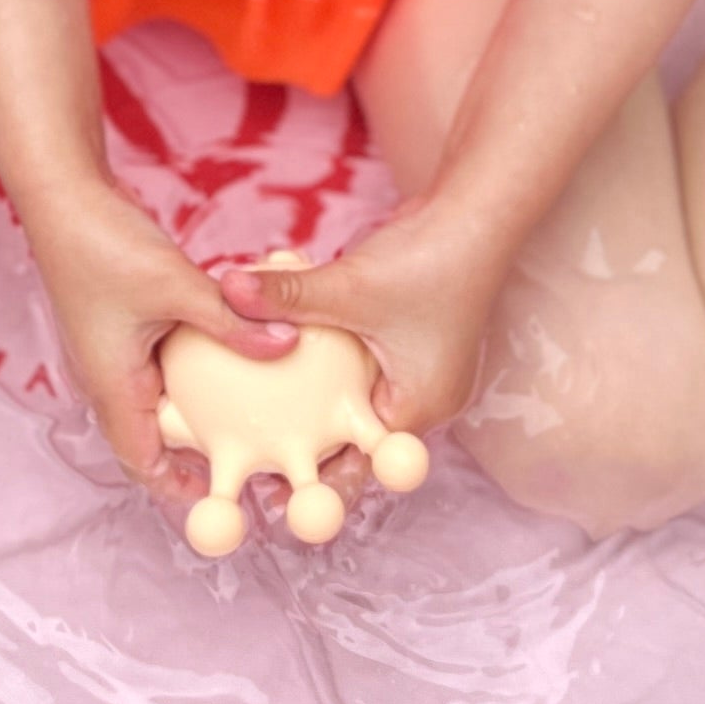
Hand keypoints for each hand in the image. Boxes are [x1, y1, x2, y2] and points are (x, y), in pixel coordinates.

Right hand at [22, 175, 297, 506]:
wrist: (61, 196)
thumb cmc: (104, 245)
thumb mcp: (176, 285)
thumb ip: (230, 320)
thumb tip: (286, 347)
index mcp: (111, 385)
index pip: (141, 462)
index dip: (178, 488)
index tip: (223, 494)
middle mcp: (107, 377)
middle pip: (150, 438)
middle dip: (193, 455)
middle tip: (247, 457)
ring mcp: (112, 352)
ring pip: (155, 402)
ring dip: (192, 414)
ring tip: (244, 417)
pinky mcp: (120, 326)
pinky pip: (157, 368)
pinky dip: (189, 375)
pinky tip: (225, 358)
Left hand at [209, 196, 512, 460]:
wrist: (477, 214)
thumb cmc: (429, 259)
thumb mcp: (349, 286)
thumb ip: (287, 296)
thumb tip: (228, 291)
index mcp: (420, 407)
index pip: (363, 462)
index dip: (316, 477)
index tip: (270, 489)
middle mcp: (428, 399)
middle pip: (362, 440)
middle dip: (315, 449)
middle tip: (258, 460)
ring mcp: (423, 372)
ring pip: (363, 406)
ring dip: (324, 411)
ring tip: (268, 422)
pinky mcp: (414, 345)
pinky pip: (367, 374)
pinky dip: (336, 376)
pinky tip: (296, 366)